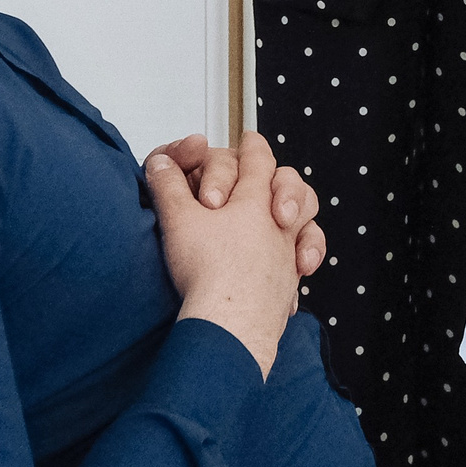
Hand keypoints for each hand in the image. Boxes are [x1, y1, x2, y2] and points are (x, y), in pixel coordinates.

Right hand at [149, 132, 324, 375]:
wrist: (231, 325)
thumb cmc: (208, 270)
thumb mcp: (177, 218)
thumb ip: (167, 185)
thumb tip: (160, 163)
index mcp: (254, 198)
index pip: (257, 159)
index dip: (252, 148)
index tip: (251, 142)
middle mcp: (279, 223)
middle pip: (292, 186)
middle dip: (280, 180)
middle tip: (263, 181)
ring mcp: (287, 254)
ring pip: (305, 224)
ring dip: (296, 219)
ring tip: (282, 219)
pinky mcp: (288, 285)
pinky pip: (298, 265)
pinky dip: (294, 262)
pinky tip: (284, 272)